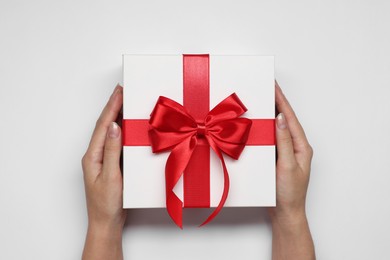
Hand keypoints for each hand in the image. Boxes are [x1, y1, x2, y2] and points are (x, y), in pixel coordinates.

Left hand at [81, 84, 124, 259]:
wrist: (107, 222)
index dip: (111, 107)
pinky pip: (117, 143)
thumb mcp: (110, 177)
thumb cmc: (106, 204)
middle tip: (123, 90)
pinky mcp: (112, 164)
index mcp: (92, 156)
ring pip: (110, 133)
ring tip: (126, 102)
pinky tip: (129, 126)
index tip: (120, 92)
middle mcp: (96, 155)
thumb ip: (112, 151)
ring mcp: (103, 159)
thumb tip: (115, 127)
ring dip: (117, 116)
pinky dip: (123, 130)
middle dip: (113, 106)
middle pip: (105, 125)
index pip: (103, 126)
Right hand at [268, 81, 314, 259]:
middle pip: (285, 120)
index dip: (282, 101)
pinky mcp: (277, 159)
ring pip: (277, 129)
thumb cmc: (289, 194)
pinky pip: (271, 139)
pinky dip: (264, 129)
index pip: (290, 118)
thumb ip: (284, 142)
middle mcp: (294, 147)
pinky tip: (257, 124)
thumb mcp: (287, 166)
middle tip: (266, 87)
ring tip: (261, 100)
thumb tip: (281, 119)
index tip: (273, 86)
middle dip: (276, 103)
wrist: (285, 214)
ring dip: (269, 114)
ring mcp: (286, 153)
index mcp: (301, 147)